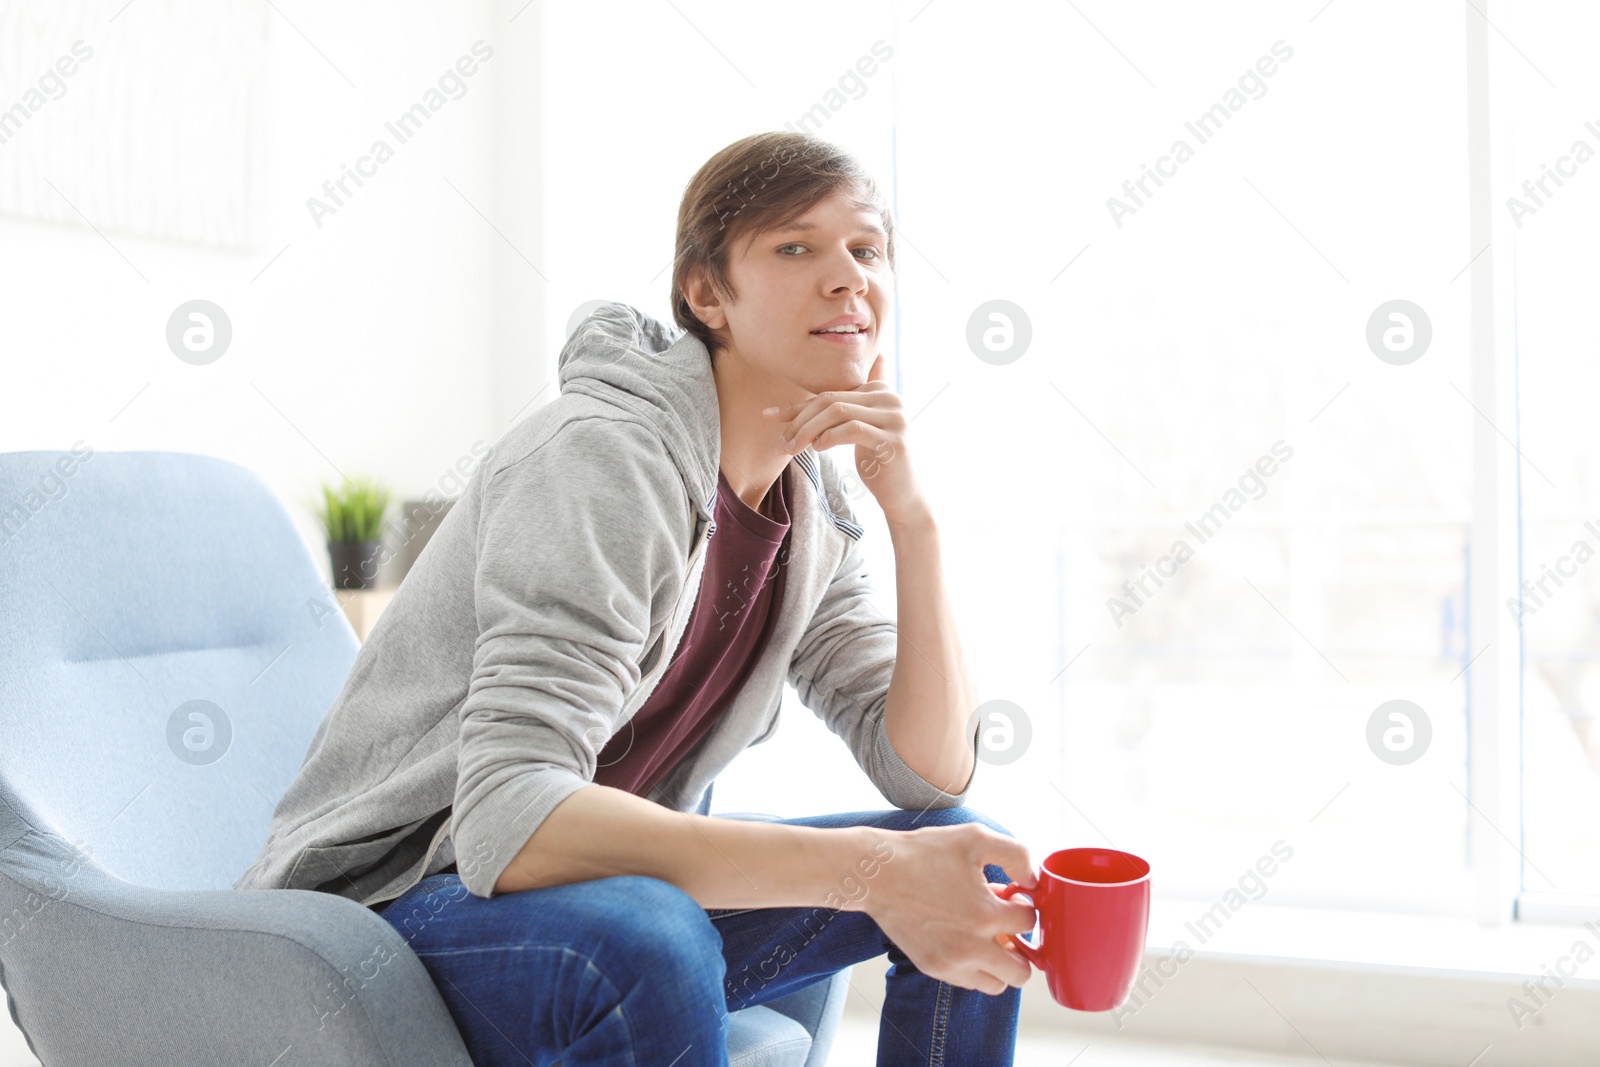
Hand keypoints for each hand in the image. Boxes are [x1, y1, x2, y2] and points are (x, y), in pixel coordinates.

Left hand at [763, 353, 925, 524]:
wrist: (903, 495)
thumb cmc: (875, 461)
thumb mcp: (851, 431)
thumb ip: (831, 412)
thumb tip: (776, 410)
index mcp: (879, 389)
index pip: (829, 393)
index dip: (798, 406)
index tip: (770, 417)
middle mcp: (890, 398)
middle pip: (831, 401)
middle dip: (800, 420)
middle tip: (782, 441)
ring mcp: (895, 418)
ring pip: (839, 412)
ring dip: (809, 430)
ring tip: (794, 448)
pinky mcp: (894, 440)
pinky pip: (853, 429)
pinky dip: (829, 437)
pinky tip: (818, 448)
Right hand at [862, 822, 1038, 994]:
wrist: (878, 874)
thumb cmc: (926, 853)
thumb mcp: (975, 838)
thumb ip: (1016, 854)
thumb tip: (1032, 881)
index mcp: (986, 915)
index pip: (1029, 923)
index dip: (1023, 905)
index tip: (1009, 895)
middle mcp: (971, 948)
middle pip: (1021, 971)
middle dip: (1021, 947)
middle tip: (1005, 925)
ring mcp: (951, 963)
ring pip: (997, 984)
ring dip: (1000, 963)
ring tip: (986, 935)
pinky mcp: (933, 968)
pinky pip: (970, 982)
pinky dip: (976, 967)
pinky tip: (965, 938)